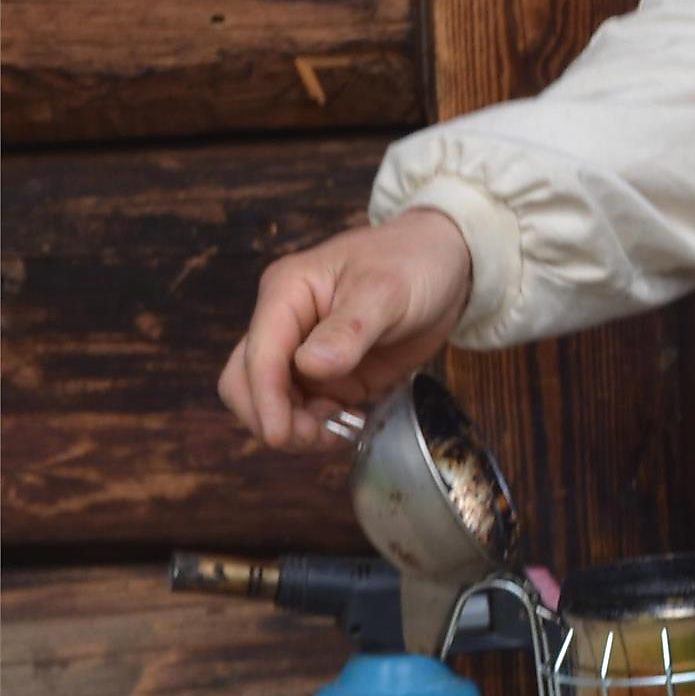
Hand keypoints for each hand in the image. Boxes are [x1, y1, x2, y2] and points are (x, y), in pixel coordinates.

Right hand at [218, 208, 472, 450]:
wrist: (447, 265)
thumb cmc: (413, 261)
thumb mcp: (386, 290)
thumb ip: (349, 329)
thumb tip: (309, 366)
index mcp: (286, 293)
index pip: (258, 354)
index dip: (265, 399)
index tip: (282, 435)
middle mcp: (286, 325)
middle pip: (247, 384)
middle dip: (273, 417)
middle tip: (317, 434)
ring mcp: (305, 354)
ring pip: (274, 404)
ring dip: (298, 428)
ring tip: (343, 427)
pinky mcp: (330, 377)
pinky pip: (308, 412)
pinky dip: (322, 427)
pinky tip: (353, 422)